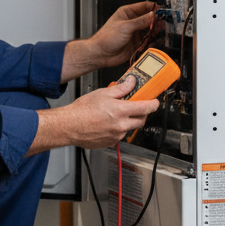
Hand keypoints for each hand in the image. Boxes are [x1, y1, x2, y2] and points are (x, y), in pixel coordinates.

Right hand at [26, 77, 159, 154]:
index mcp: (121, 111)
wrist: (69, 126)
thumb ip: (121, 88)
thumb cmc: (82, 110)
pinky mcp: (110, 143)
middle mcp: (121, 125)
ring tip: (115, 115)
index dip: (153, 104)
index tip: (155, 102)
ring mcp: (116, 136)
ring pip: (130, 128)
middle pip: (141, 120)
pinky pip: (119, 135)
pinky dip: (118, 129)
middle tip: (136, 107)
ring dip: (128, 121)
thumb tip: (131, 82)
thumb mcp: (103, 93)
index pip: (146, 108)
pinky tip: (107, 123)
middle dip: (142, 114)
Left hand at [61, 1, 156, 80]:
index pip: (145, 6)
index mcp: (127, 13)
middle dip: (157, 20)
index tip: (162, 11)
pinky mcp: (136, 42)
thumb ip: (141, 21)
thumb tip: (153, 15)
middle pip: (149, 18)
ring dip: (155, 31)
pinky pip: (148, 39)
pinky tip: (152, 40)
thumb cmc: (107, 38)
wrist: (101, 54)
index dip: (154, 8)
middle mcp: (132, 21)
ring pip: (150, 29)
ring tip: (158, 32)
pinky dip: (151, 40)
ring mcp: (135, 32)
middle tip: (162, 23)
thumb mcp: (126, 26)